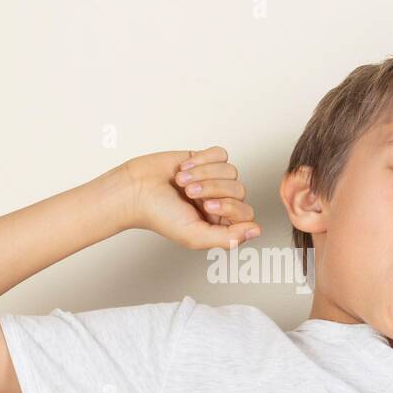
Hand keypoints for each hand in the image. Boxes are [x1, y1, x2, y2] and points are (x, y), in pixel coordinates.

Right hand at [120, 146, 261, 249]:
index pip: (246, 213)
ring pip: (231, 170)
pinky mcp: (204, 159)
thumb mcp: (195, 236)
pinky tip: (184, 168)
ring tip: (182, 181)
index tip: (206, 206)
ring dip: (204, 174)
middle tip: (189, 193)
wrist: (135, 189)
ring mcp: (213, 178)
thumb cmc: (160, 215)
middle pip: (239, 189)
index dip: (230, 207)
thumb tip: (256, 231)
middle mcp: (220, 200)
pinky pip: (220, 154)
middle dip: (212, 188)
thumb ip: (228, 239)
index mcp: (220, 222)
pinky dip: (202, 159)